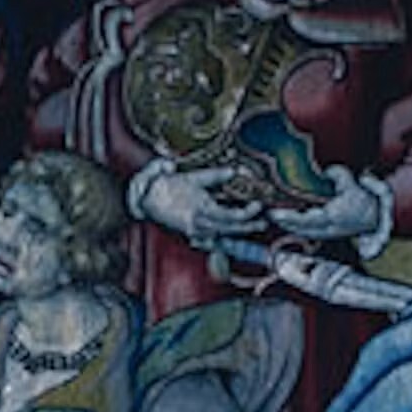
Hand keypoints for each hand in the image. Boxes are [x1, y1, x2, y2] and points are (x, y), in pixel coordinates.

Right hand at [139, 162, 262, 245]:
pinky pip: (211, 240)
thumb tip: (235, 171)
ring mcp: (196, 232)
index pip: (232, 215)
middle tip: (264, 221)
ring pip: (223, 235)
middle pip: (231, 229)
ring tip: (255, 227)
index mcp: (202, 208)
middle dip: (249, 226)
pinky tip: (233, 238)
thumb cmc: (168, 186)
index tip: (258, 204)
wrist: (147, 199)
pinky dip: (224, 239)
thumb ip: (216, 176)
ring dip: (240, 232)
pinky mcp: (191, 235)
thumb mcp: (194, 177)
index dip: (248, 212)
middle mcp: (201, 224)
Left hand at [269, 164, 384, 245]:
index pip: (305, 219)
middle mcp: (327, 229)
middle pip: (297, 228)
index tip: (274, 213)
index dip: (288, 217)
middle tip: (265, 212)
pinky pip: (304, 232)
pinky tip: (283, 219)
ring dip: (284, 225)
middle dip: (281, 221)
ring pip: (299, 232)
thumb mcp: (351, 182)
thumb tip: (325, 173)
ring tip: (270, 215)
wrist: (374, 218)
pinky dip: (293, 226)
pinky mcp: (324, 235)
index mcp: (332, 217)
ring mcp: (325, 234)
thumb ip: (336, 175)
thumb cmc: (363, 200)